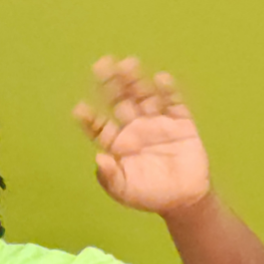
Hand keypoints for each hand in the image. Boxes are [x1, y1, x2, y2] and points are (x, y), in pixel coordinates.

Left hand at [74, 57, 211, 216]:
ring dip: (136, 81)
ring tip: (128, 64)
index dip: (89, 118)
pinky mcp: (181, 123)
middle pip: (119, 101)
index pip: (99, 126)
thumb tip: (99, 159)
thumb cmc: (148, 195)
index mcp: (117, 143)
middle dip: (111, 84)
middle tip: (101, 65)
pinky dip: (168, 91)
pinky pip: (174, 104)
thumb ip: (109, 177)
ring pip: (144, 97)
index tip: (79, 109)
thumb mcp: (124, 191)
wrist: (184, 200)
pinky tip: (160, 79)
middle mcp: (135, 128)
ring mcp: (157, 123)